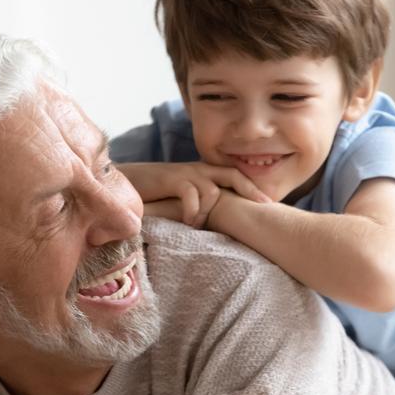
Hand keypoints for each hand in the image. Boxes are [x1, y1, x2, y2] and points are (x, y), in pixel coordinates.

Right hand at [119, 162, 269, 227]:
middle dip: (249, 191)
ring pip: (211, 191)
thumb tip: (216, 222)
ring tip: (196, 225)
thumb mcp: (180, 198)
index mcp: (202, 173)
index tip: (268, 204)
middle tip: (264, 207)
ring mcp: (184, 172)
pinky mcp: (171, 178)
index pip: (234, 175)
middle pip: (232, 175)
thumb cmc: (153, 194)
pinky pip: (191, 194)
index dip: (252, 188)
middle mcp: (197, 169)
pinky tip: (188, 222)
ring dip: (207, 212)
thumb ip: (198, 204)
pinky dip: (192, 210)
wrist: (125, 181)